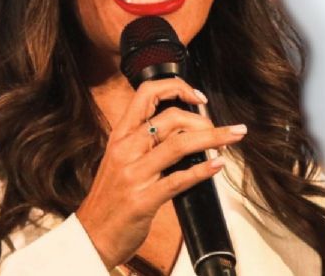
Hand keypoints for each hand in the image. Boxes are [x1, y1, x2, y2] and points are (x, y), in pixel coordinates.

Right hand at [75, 78, 246, 268]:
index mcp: (120, 136)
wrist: (91, 237)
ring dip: (213, 137)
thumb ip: (145, 143)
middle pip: (171, 118)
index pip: (147, 94)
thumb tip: (185, 129)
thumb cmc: (110, 199)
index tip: (198, 98)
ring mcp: (134, 175)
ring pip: (179, 144)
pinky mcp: (143, 200)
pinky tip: (218, 165)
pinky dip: (202, 170)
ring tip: (233, 137)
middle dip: (203, 120)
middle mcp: (126, 150)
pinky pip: (178, 179)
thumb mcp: (120, 161)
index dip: (176, 88)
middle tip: (221, 130)